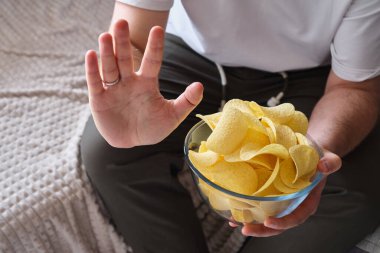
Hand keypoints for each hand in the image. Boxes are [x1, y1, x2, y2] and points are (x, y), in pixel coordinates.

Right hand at [85, 19, 203, 147]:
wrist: (131, 143)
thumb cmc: (152, 128)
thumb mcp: (172, 116)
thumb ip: (186, 101)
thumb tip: (200, 85)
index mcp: (147, 83)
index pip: (152, 61)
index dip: (155, 46)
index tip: (157, 29)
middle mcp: (129, 82)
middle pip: (126, 59)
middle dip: (123, 42)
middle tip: (121, 23)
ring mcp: (114, 89)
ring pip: (110, 67)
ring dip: (107, 52)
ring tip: (105, 35)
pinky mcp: (99, 99)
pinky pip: (95, 83)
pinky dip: (92, 70)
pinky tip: (91, 55)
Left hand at [230, 150, 341, 236]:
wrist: (310, 150)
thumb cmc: (318, 155)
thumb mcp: (327, 157)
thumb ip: (330, 163)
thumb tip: (324, 166)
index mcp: (307, 200)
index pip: (296, 217)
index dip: (283, 222)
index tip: (268, 222)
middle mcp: (293, 204)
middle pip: (279, 223)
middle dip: (263, 230)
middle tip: (245, 230)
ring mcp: (281, 201)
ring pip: (267, 217)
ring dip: (252, 223)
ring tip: (235, 223)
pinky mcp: (271, 194)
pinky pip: (259, 206)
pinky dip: (247, 211)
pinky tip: (233, 214)